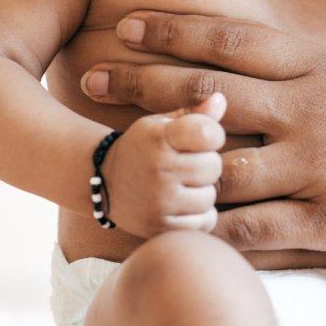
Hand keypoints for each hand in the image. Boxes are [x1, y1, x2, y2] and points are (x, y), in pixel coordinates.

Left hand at [81, 14, 325, 267]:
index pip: (234, 41)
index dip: (173, 30)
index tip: (127, 23)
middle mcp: (314, 113)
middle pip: (207, 94)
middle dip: (141, 86)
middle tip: (88, 77)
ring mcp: (318, 170)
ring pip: (216, 165)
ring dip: (160, 164)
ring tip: (109, 161)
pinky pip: (249, 231)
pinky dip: (203, 231)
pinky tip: (163, 229)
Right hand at [99, 93, 225, 237]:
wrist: (103, 182)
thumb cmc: (143, 148)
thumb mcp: (161, 125)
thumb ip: (194, 114)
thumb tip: (221, 99)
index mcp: (159, 137)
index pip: (208, 132)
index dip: (212, 135)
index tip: (201, 139)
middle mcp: (158, 169)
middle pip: (213, 167)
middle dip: (205, 164)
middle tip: (186, 165)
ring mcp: (158, 201)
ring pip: (209, 197)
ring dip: (201, 192)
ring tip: (181, 185)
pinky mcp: (160, 227)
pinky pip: (204, 222)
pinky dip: (199, 216)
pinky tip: (182, 206)